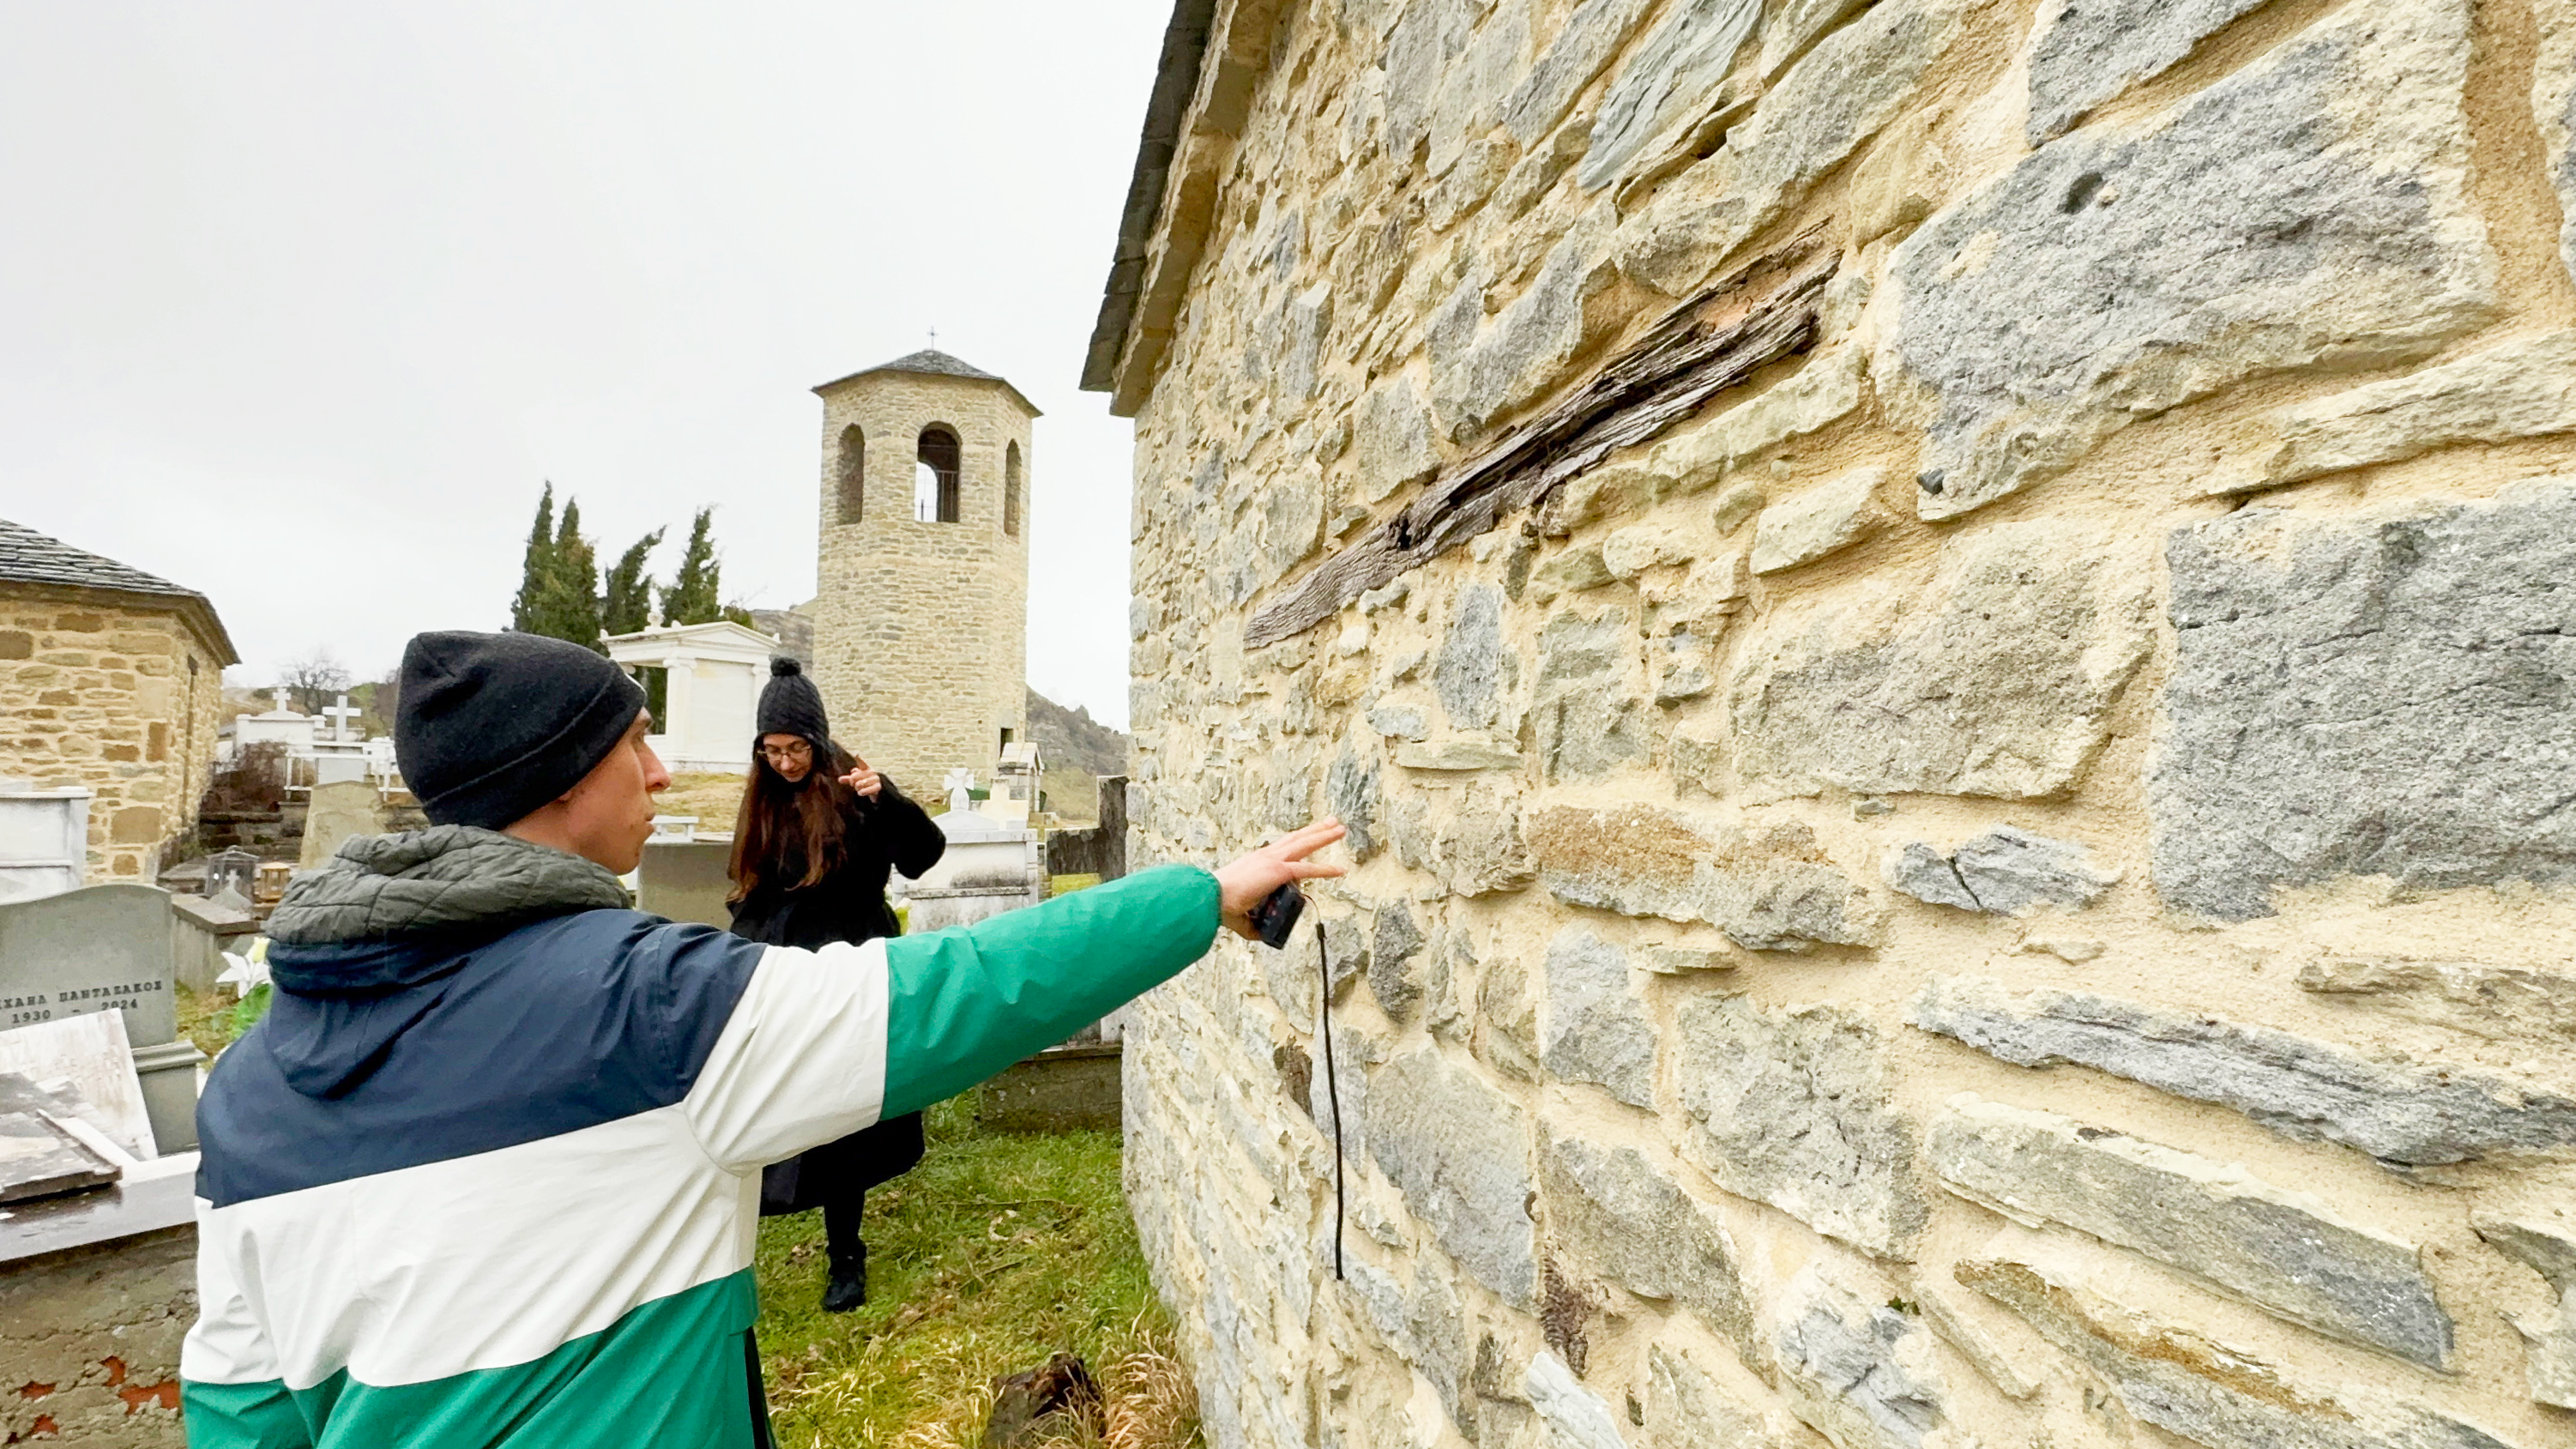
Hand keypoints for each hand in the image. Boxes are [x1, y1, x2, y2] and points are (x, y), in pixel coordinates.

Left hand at [839, 757, 883, 799]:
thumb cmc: (864, 782)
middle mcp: (871, 772)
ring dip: (857, 788)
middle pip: (854, 777)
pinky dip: (861, 792)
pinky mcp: (878, 787)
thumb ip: (848, 779)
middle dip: (852, 782)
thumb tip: (839, 779)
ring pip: (859, 784)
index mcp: (866, 767)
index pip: (861, 762)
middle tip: (854, 784)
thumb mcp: (856, 779)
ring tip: (859, 789)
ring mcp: (875, 779)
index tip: (856, 753)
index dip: (858, 758)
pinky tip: (860, 792)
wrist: (876, 790)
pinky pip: (866, 790)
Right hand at [1215, 818, 1346, 939]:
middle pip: (1296, 838)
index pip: (1281, 850)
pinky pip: (1307, 870)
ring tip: (1340, 829)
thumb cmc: (1220, 904)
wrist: (1212, 897)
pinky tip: (1340, 870)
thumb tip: (1259, 935)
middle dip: (1315, 829)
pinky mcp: (1278, 871)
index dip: (1296, 844)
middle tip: (1331, 822)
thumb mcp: (1241, 913)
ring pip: (1304, 844)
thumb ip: (1252, 924)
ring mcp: (1272, 861)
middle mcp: (1265, 856)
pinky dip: (1325, 870)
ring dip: (1324, 836)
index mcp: (1256, 861)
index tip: (1308, 838)